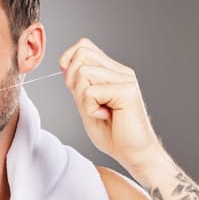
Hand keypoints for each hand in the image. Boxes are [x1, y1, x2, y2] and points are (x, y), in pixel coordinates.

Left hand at [59, 38, 161, 172]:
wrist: (134, 153)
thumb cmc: (112, 132)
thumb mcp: (85, 103)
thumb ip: (77, 83)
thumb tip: (64, 64)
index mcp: (111, 70)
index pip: (83, 46)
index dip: (69, 61)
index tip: (73, 85)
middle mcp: (120, 70)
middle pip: (81, 54)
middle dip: (72, 79)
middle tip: (87, 100)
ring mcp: (125, 78)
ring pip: (83, 72)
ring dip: (83, 97)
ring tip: (99, 110)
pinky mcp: (127, 90)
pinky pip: (92, 92)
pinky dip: (91, 108)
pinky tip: (106, 115)